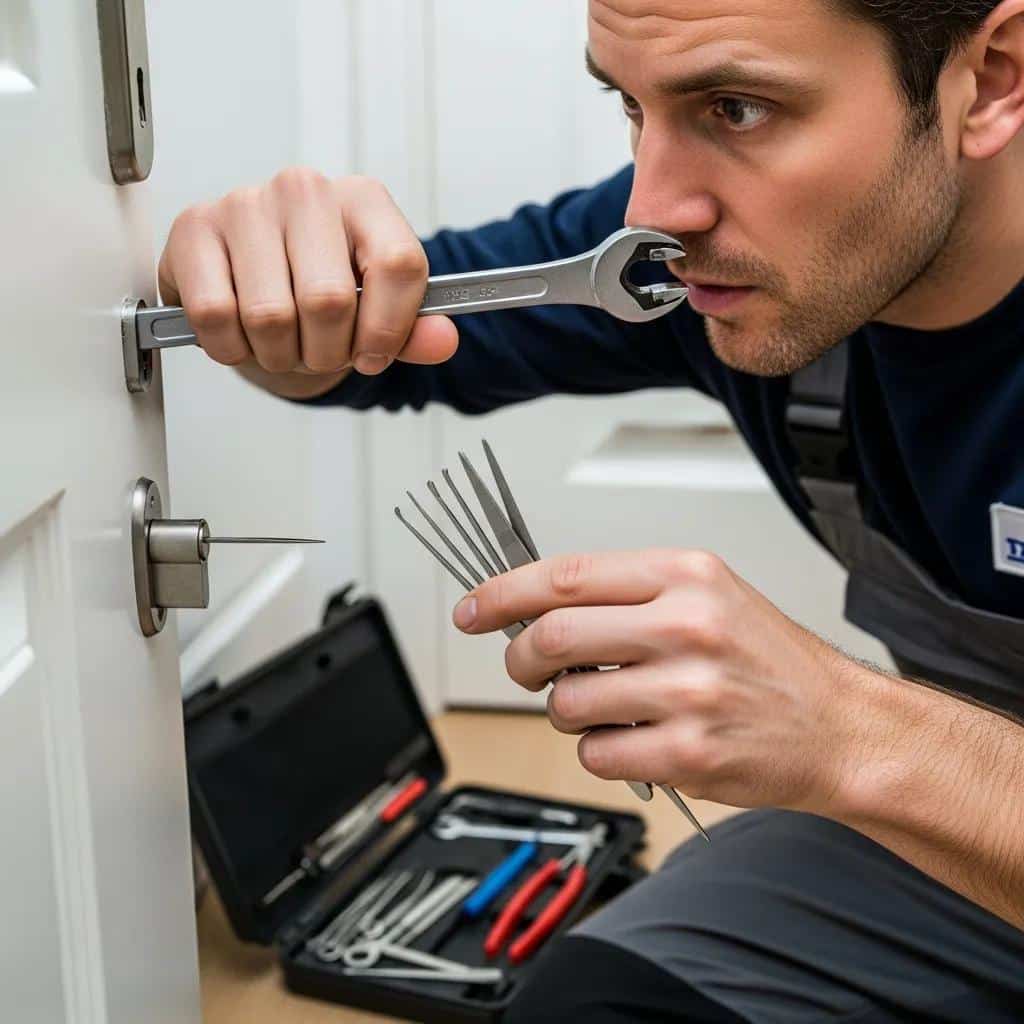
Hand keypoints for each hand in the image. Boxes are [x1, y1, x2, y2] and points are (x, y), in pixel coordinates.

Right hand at [158, 168, 457, 388]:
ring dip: (278, 353)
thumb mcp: (375, 311)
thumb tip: (442, 341)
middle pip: (330, 301)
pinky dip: (231, 346)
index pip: (399, 266)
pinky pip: (216, 315)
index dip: (387, 329)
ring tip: (280, 341)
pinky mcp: (194, 229)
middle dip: (326, 350)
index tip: (372, 354)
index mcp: (365, 201)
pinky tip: (240, 334)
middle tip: (317, 349)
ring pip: (271, 316)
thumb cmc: (317, 291)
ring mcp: (245, 204)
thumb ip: (413, 329)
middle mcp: (306, 190)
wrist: (248, 282)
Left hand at [452, 549, 876, 812]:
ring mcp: (687, 692)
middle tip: (526, 670)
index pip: (564, 576)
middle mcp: (685, 625)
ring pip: (566, 703)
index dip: (502, 593)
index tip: (472, 609)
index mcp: (684, 575)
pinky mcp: (687, 753)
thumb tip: (536, 607)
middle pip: (552, 638)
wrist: (840, 726)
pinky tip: (635, 738)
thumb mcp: (707, 595)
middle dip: (519, 660)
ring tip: (606, 707)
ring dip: (566, 710)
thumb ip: (626, 595)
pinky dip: (598, 750)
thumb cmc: (768, 660)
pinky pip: (595, 753)